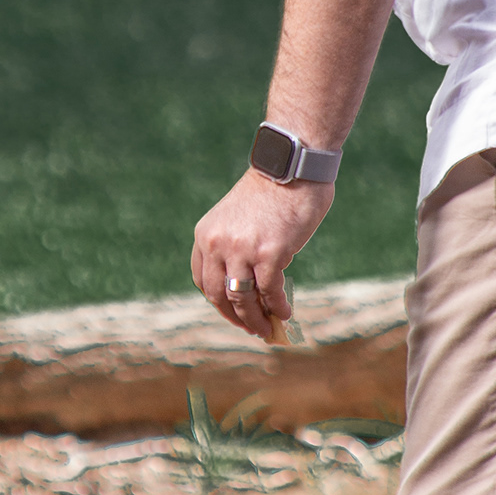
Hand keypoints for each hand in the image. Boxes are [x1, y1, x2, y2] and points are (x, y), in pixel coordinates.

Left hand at [192, 165, 332, 340]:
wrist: (292, 166)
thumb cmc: (271, 190)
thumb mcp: (236, 218)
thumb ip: (233, 246)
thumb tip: (251, 285)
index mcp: (205, 235)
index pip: (203, 280)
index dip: (217, 302)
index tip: (231, 312)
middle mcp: (218, 244)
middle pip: (219, 295)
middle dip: (236, 317)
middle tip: (252, 328)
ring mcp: (242, 251)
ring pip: (243, 299)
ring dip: (256, 320)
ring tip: (268, 329)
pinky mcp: (270, 255)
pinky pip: (271, 293)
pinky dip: (278, 308)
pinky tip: (285, 313)